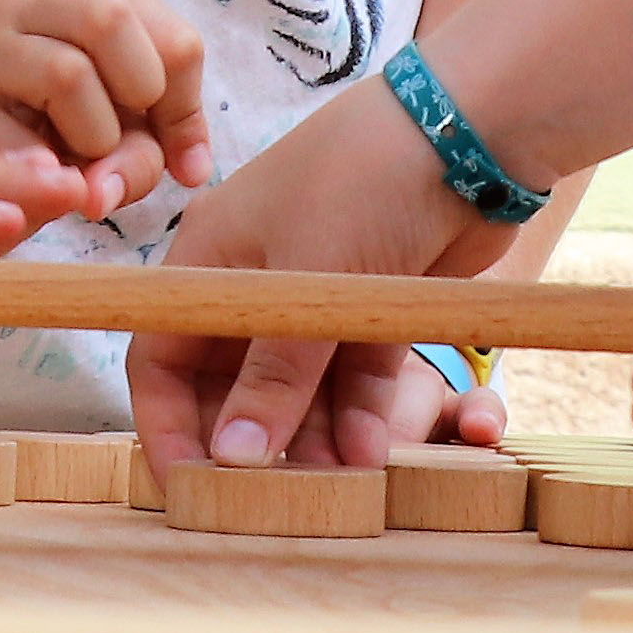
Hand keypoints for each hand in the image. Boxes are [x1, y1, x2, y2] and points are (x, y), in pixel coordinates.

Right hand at [0, 0, 213, 213]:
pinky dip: (50, 170)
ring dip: (92, 138)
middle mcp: (27, 0)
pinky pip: (21, 132)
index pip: (175, 39)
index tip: (173, 156)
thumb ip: (152, 151)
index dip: (183, 110)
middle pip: (113, 17)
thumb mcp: (117, 142)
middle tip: (118, 137)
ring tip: (74, 158)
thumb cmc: (48, 146)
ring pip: (70, 71)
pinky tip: (40, 174)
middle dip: (136, 96)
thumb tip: (189, 172)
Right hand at [128, 77, 508, 474]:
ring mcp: (318, 296)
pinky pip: (354, 379)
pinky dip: (359, 416)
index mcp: (210, 260)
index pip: (163, 356)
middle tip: (271, 502)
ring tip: (334, 487)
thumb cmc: (365, 181)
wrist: (469, 130)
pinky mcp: (375, 308)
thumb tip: (232, 458)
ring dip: (312, 439)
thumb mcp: (307, 284)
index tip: (190, 487)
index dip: (169, 424)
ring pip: (299, 389)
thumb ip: (273, 376)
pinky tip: (370, 454)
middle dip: (250, 442)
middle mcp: (255, 281)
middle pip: (231, 383)